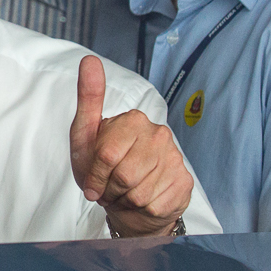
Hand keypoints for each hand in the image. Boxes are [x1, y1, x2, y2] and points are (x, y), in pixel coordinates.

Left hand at [69, 56, 192, 238]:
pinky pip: (154, 205)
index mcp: (134, 120)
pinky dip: (141, 210)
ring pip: (139, 193)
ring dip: (124, 201)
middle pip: (123, 176)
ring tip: (123, 193)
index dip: (94, 176)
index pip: (106, 155)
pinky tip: (141, 202)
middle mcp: (159, 135)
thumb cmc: (104, 169)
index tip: (93, 180)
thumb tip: (89, 59)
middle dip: (110, 189)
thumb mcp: (86, 136)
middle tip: (110, 187)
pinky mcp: (185, 183)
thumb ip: (88, 99)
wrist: (128, 202)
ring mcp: (175, 158)